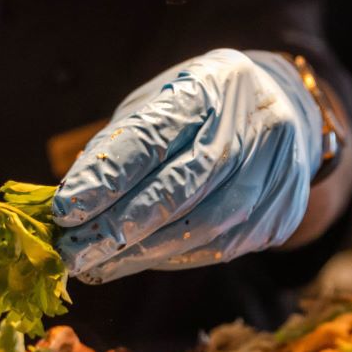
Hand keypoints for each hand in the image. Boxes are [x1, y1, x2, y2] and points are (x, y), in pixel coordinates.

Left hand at [55, 49, 322, 282]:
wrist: (288, 112)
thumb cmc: (202, 110)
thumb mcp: (160, 104)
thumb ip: (120, 146)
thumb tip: (72, 202)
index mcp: (211, 86)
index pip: (153, 137)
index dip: (106, 178)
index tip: (64, 210)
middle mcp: (249, 128)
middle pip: (176, 189)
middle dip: (115, 227)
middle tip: (70, 253)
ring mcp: (271, 174)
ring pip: (197, 228)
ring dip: (137, 253)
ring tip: (93, 265)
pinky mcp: (277, 214)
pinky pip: (215, 248)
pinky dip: (168, 258)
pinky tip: (134, 261)